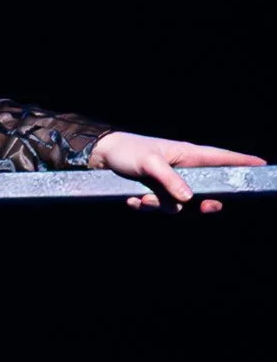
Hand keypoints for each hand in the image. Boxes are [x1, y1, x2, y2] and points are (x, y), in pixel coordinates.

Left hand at [88, 132, 263, 212]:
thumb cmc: (128, 152)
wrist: (100, 159)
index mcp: (188, 155)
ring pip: (180, 206)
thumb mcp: (150, 163)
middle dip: (205, 203)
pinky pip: (158, 209)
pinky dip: (145, 207)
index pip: (222, 158)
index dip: (243, 163)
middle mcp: (183, 170)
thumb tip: (189, 199)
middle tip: (206, 207)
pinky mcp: (155, 195)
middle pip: (207, 191)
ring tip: (143, 198)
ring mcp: (169, 184)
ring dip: (161, 206)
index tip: (262, 167)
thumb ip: (170, 180)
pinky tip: (132, 198)